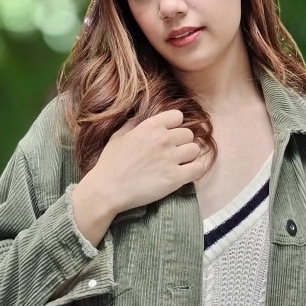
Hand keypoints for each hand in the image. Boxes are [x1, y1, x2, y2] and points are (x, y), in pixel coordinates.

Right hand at [91, 108, 207, 212]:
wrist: (107, 190)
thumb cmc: (110, 164)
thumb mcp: (119, 136)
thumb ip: (133, 123)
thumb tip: (140, 115)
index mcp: (150, 126)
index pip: (178, 116)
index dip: (174, 126)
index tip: (169, 135)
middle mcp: (163, 139)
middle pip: (188, 134)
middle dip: (181, 143)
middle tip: (172, 153)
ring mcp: (171, 158)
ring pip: (195, 149)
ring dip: (189, 156)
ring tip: (179, 164)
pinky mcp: (176, 178)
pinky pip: (198, 168)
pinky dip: (195, 170)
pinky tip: (187, 173)